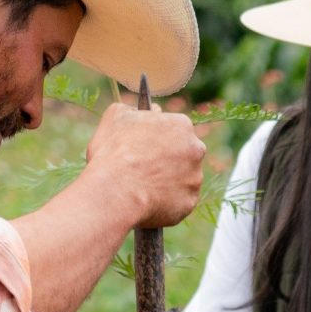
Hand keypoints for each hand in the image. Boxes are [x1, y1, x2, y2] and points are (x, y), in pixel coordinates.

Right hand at [81, 102, 203, 231]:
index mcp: (181, 125)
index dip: (157, 138)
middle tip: (144, 167)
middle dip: (168, 159)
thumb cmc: (114, 152)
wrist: (116, 191)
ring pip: (183, 178)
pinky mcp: (190, 201)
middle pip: (184, 153)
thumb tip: (142, 111)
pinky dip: (167, 202)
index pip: (174, 129)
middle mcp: (196, 150)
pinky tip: (148, 201)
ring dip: (168, 181)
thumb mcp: (115, 117)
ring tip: (143, 186)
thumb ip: (132, 109)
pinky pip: (179, 201)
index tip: (145, 146)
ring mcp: (195, 177)